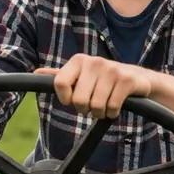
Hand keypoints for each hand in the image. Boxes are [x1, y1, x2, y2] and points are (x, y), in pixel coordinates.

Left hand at [35, 55, 151, 118]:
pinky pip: (112, 107)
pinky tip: (115, 107)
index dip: (65, 98)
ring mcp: (112, 70)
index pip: (60, 83)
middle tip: (92, 105)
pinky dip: (112, 113)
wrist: (137, 79)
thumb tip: (36, 73)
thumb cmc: (103, 80)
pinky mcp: (126, 80)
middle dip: (85, 109)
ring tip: (104, 106)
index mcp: (79, 60)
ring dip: (100, 113)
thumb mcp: (81, 75)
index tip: (72, 100)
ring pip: (96, 105)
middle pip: (79, 100)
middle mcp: (94, 62)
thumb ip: (59, 76)